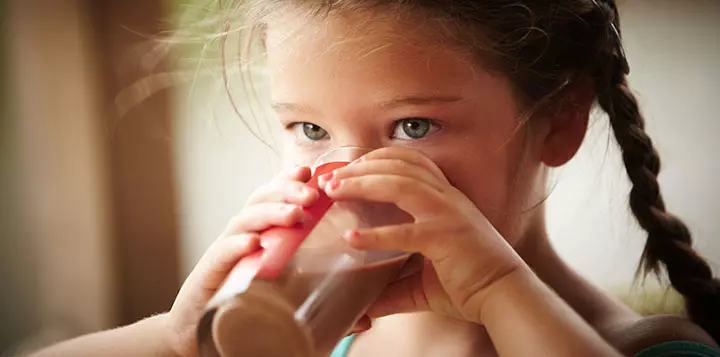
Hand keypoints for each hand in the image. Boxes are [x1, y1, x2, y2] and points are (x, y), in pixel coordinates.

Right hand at [165, 166, 319, 356]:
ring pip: (245, 220)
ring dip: (270, 213)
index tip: (314, 172)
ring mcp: (225, 252)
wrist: (202, 335)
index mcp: (261, 233)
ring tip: (294, 215)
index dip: (291, 180)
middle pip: (262, 199)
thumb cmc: (248, 308)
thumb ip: (328, 307)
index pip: (274, 196)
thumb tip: (367, 318)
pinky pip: (223, 253)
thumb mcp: (289, 301)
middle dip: (287, 191)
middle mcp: (242, 235)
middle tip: (313, 194)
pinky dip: (238, 245)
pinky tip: (255, 243)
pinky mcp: (210, 274)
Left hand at [320, 147, 526, 324]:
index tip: (349, 168)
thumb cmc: (469, 285)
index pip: (410, 162)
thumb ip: (394, 285)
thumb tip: (365, 304)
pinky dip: (375, 234)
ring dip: (362, 184)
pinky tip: (350, 239)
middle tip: (330, 179)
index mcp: (446, 199)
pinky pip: (405, 232)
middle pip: (399, 165)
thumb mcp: (425, 278)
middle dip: (361, 167)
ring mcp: (447, 214)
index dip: (377, 159)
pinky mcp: (445, 238)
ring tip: (334, 192)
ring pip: (400, 184)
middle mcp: (447, 199)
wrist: (506, 297)